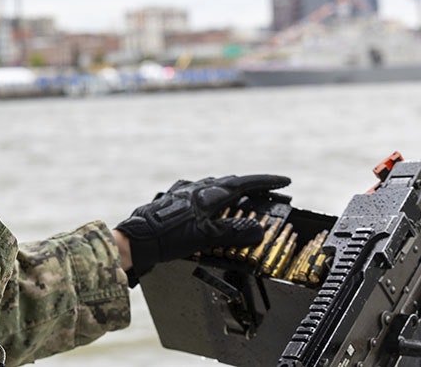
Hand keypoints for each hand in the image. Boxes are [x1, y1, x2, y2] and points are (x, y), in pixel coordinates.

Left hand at [115, 174, 289, 285]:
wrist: (136, 239)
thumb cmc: (168, 237)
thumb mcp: (206, 237)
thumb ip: (233, 233)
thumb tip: (257, 230)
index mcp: (208, 193)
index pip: (244, 183)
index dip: (266, 182)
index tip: (284, 181)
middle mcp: (196, 188)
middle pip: (230, 183)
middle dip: (250, 187)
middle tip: (266, 192)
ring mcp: (182, 193)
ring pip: (213, 187)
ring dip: (230, 191)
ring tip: (241, 199)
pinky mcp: (172, 200)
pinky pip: (197, 194)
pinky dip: (210, 198)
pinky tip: (206, 206)